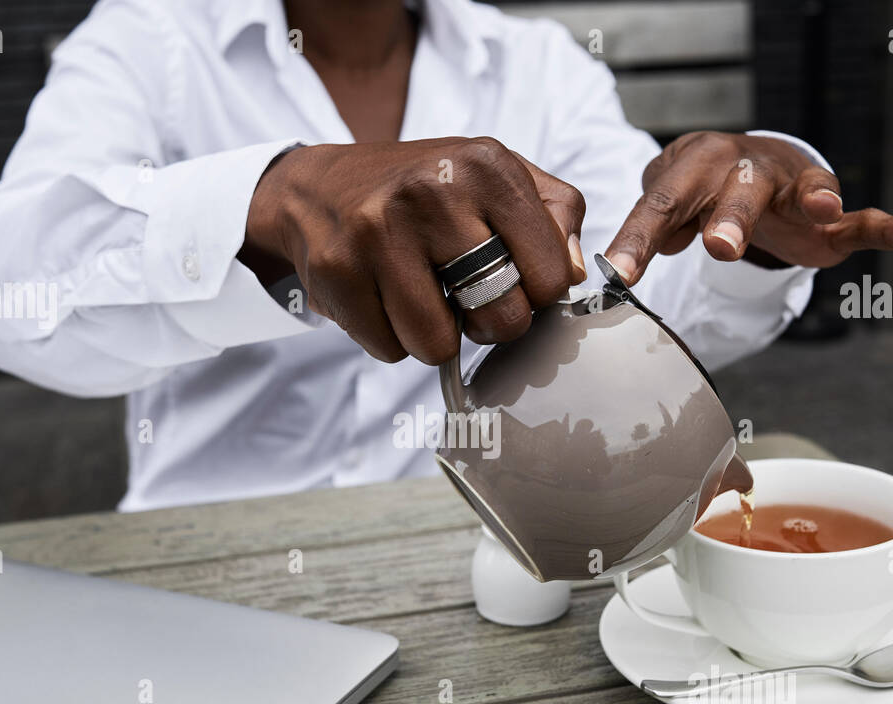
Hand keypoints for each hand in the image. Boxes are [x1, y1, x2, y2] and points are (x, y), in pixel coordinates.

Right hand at [242, 138, 586, 362]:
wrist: (321, 188)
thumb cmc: (426, 192)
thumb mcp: (498, 177)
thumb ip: (555, 215)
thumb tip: (571, 275)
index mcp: (486, 165)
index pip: (551, 278)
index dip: (536, 295)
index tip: (513, 280)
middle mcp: (432, 192)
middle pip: (502, 319)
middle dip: (489, 324)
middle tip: (467, 299)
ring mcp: (378, 232)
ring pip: (438, 346)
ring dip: (435, 337)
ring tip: (422, 297)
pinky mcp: (337, 271)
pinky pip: (388, 350)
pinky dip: (390, 338)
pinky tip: (382, 297)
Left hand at [605, 131, 892, 282]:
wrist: (739, 163)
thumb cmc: (695, 191)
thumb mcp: (667, 207)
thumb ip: (652, 234)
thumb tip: (623, 265)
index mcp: (695, 168)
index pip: (662, 205)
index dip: (640, 239)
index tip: (621, 273)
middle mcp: (745, 170)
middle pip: (737, 192)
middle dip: (730, 218)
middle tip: (718, 248)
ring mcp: (793, 188)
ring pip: (802, 191)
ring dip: (811, 199)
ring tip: (824, 209)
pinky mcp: (831, 215)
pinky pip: (867, 219)